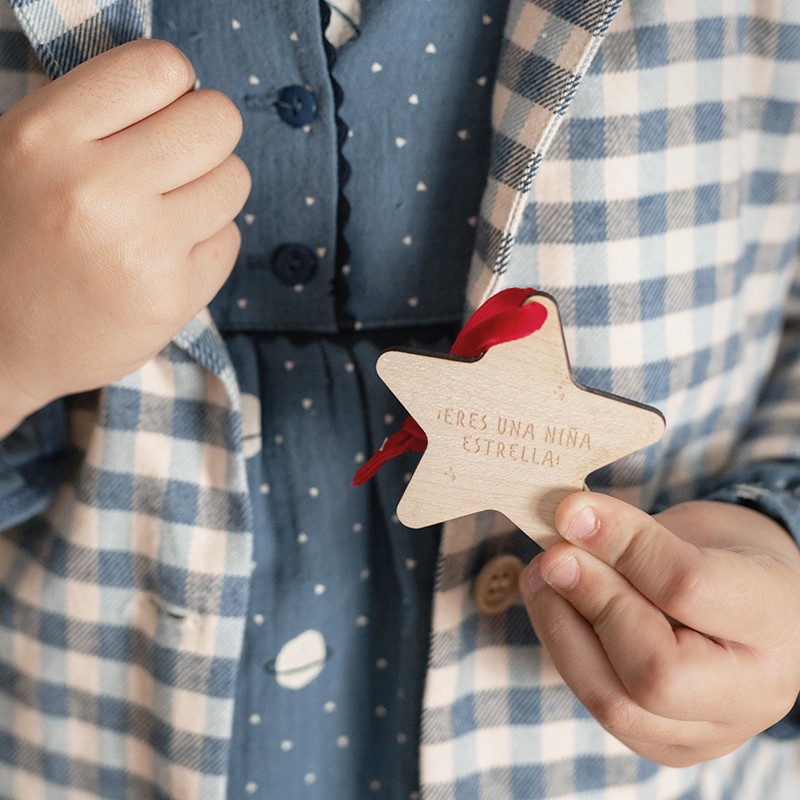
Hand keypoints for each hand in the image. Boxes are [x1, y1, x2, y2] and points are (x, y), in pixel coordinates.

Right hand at [0, 40, 250, 434]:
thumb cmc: (14, 236)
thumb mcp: (22, 153)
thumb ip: (94, 114)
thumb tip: (183, 91)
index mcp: (46, 136)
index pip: (161, 67)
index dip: (175, 87)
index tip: (163, 111)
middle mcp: (97, 189)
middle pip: (217, 121)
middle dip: (205, 136)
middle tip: (177, 162)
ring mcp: (141, 248)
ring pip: (234, 180)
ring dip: (210, 190)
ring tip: (166, 213)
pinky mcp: (173, 297)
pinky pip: (229, 239)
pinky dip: (207, 242)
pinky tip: (165, 257)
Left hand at [520, 492, 799, 766]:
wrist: (761, 609)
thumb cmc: (725, 557)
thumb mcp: (697, 529)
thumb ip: (638, 534)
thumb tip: (569, 521)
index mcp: (773, 616)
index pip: (688, 589)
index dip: (620, 547)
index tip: (572, 513)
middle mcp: (755, 693)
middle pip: (653, 673)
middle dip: (589, 604)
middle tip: (552, 555)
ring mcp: (713, 732)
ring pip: (616, 703)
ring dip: (561, 631)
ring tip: (542, 578)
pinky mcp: (669, 747)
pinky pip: (602, 709)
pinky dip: (567, 654)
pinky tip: (556, 610)